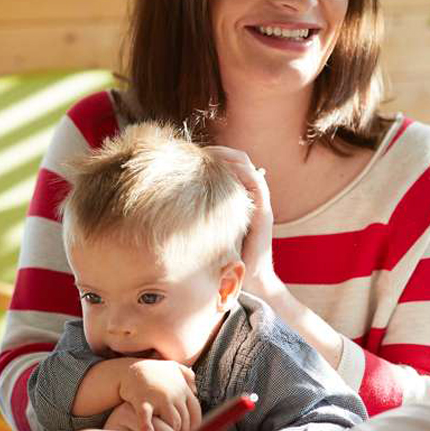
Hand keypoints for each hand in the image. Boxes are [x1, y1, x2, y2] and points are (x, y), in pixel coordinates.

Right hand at [119, 359, 199, 430]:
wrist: (128, 370)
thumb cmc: (151, 371)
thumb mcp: (173, 367)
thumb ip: (187, 376)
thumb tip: (195, 390)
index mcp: (182, 388)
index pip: (196, 411)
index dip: (194, 426)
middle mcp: (174, 394)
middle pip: (185, 420)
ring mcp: (159, 398)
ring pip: (173, 423)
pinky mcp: (143, 401)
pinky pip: (147, 417)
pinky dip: (148, 427)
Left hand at [203, 146, 285, 304]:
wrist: (253, 281)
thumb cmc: (226, 261)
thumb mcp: (208, 234)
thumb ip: (196, 219)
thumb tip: (165, 209)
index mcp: (239, 200)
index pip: (230, 167)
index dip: (213, 156)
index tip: (190, 153)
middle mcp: (251, 198)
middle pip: (239, 161)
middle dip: (219, 151)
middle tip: (198, 149)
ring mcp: (260, 205)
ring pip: (248, 168)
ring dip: (230, 157)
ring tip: (210, 153)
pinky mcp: (264, 214)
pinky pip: (257, 185)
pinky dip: (243, 173)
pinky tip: (225, 169)